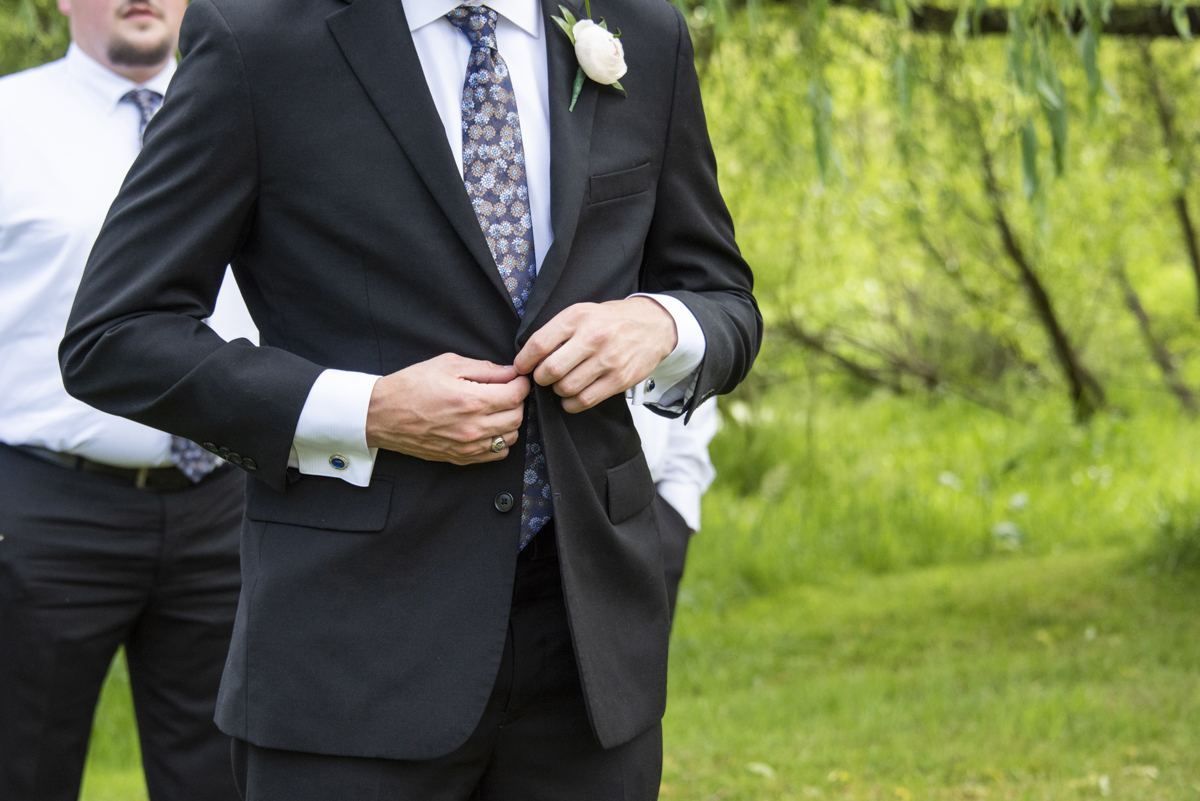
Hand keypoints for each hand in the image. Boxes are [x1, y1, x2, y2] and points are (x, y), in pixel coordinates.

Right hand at [366, 354, 529, 464]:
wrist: (383, 414)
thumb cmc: (411, 386)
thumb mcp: (448, 364)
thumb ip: (484, 368)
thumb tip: (510, 372)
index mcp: (471, 400)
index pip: (516, 395)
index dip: (521, 384)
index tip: (517, 379)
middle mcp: (473, 427)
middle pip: (517, 417)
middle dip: (517, 401)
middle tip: (506, 391)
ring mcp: (468, 446)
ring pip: (510, 437)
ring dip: (510, 421)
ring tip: (496, 409)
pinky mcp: (461, 457)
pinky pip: (496, 454)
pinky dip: (499, 441)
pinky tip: (488, 427)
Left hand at [514, 297, 677, 413]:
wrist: (653, 326)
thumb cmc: (611, 321)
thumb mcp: (582, 313)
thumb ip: (558, 331)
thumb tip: (530, 357)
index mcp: (577, 318)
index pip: (539, 344)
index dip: (525, 360)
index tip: (522, 367)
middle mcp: (592, 337)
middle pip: (551, 370)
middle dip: (540, 379)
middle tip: (543, 377)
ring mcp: (608, 360)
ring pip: (567, 388)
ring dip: (557, 391)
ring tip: (560, 384)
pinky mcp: (619, 379)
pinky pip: (585, 400)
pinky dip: (572, 403)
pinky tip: (572, 396)